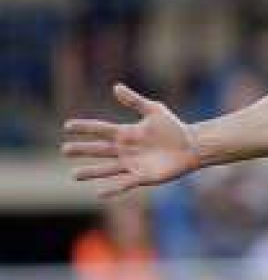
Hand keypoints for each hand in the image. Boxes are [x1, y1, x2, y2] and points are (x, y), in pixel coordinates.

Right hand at [63, 83, 201, 197]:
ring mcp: (132, 164)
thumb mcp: (154, 110)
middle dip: (82, 150)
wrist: (191, 146)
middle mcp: (125, 150)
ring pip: (107, 169)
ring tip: (74, 175)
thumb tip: (115, 87)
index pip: (100, 130)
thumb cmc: (173, 127)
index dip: (85, 128)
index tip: (67, 126)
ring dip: (91, 172)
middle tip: (64, 150)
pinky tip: (99, 193)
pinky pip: (125, 183)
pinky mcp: (143, 177)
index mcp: (125, 133)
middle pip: (99, 150)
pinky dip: (113, 189)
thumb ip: (135, 100)